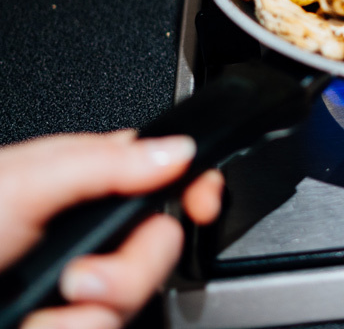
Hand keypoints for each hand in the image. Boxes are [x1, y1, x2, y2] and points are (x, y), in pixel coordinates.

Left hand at [0, 131, 223, 328]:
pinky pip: (106, 326)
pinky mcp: (74, 318)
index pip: (167, 171)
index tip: (202, 207)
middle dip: (130, 267)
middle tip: (80, 275)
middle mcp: (94, 228)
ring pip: (139, 293)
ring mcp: (86, 279)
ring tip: (50, 303)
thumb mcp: (24, 183)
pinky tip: (38, 320)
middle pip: (163, 242)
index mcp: (87, 178)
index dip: (196, 187)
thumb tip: (179, 150)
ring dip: (92, 308)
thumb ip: (104, 162)